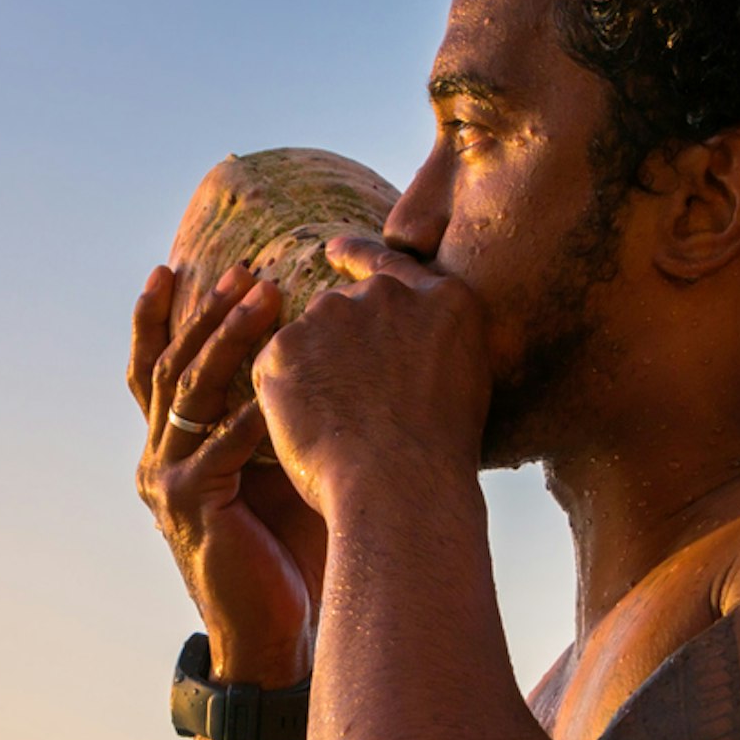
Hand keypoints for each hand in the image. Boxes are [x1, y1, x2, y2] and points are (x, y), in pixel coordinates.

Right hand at [130, 264, 326, 684]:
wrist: (270, 632)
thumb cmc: (285, 551)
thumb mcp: (273, 468)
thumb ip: (271, 419)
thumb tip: (313, 352)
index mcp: (168, 450)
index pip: (150, 371)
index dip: (153, 319)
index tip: (169, 268)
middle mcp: (156, 460)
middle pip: (171, 368)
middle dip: (205, 314)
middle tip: (242, 271)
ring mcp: (169, 482)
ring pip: (189, 393)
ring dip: (227, 340)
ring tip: (263, 299)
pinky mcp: (192, 506)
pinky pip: (219, 444)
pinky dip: (248, 411)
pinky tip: (278, 380)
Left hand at [251, 237, 492, 513]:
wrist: (401, 488)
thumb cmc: (438, 455)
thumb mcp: (463, 378)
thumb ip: (431, 339)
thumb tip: (402, 343)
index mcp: (443, 300)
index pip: (391, 262)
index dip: (358, 256)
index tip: (333, 251)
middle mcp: (388, 294)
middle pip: (345, 306)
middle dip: (338, 344)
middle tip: (348, 399)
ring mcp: (334, 314)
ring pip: (307, 339)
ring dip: (311, 371)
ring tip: (337, 426)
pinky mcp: (286, 345)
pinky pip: (275, 367)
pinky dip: (282, 396)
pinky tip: (309, 430)